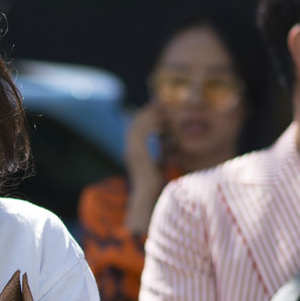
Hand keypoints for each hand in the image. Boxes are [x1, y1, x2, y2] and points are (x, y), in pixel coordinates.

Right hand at [124, 101, 165, 233]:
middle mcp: (130, 149)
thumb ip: (161, 152)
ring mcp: (132, 151)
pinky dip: (151, 126)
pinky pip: (142, 134)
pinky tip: (163, 125)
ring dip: (150, 117)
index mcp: (134, 150)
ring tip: (163, 111)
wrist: (148, 197)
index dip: (146, 115)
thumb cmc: (156, 183)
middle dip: (148, 111)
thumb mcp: (159, 163)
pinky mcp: (137, 154)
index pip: (136, 126)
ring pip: (138, 125)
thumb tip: (169, 144)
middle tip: (161, 104)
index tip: (159, 108)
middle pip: (135, 122)